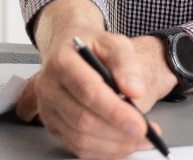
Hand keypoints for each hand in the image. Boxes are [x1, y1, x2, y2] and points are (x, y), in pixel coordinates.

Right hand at [15, 30, 168, 158]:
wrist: (70, 50)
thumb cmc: (93, 47)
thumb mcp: (114, 43)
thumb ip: (126, 63)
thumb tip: (135, 90)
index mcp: (62, 61)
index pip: (89, 91)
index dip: (115, 111)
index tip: (139, 124)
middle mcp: (48, 86)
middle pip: (83, 119)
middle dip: (117, 132)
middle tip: (145, 135)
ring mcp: (48, 108)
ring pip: (79, 138)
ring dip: (113, 145)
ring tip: (139, 140)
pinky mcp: (52, 125)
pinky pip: (76, 146)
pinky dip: (103, 151)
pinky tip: (123, 145)